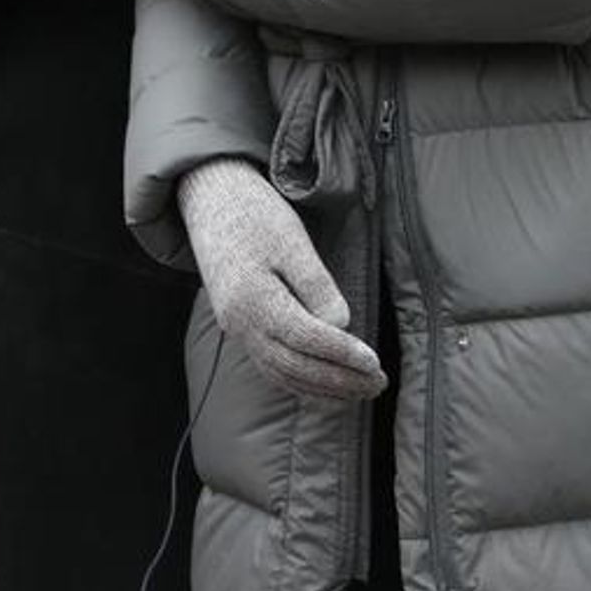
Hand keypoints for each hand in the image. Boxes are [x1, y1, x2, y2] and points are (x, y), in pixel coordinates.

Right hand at [179, 158, 385, 402]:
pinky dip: (300, 382)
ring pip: (281, 374)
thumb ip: (316, 286)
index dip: (343, 354)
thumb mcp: (292, 240)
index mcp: (253, 299)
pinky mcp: (237, 328)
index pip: (306, 339)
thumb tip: (341, 325)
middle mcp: (240, 323)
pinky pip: (270, 367)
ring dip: (323, 389)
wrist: (211, 199)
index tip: (375, 363)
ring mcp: (236, 329)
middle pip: (295, 366)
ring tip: (360, 391)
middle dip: (339, 380)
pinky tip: (324, 386)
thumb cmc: (255, 214)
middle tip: (379, 384)